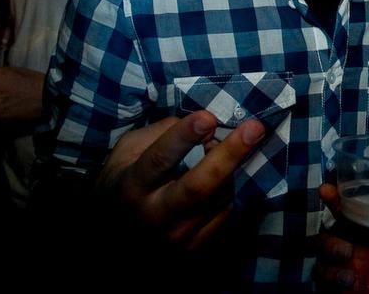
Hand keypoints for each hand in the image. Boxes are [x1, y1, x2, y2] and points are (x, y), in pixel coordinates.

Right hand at [96, 111, 264, 249]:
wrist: (113, 231)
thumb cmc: (124, 180)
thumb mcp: (129, 149)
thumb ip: (163, 133)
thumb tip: (207, 126)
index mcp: (131, 187)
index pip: (159, 160)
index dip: (184, 137)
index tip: (208, 117)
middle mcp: (152, 217)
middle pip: (198, 187)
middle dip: (229, 155)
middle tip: (254, 128)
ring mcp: (173, 239)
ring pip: (218, 199)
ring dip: (228, 169)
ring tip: (218, 153)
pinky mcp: (191, 251)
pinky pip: (223, 215)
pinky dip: (226, 191)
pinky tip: (217, 181)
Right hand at [313, 184, 368, 291]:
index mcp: (362, 230)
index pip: (343, 210)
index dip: (332, 198)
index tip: (326, 190)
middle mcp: (344, 245)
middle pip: (324, 235)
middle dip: (329, 241)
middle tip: (347, 251)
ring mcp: (335, 266)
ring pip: (320, 259)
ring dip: (331, 267)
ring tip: (350, 276)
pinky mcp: (330, 285)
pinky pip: (320, 278)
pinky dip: (331, 279)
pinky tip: (348, 283)